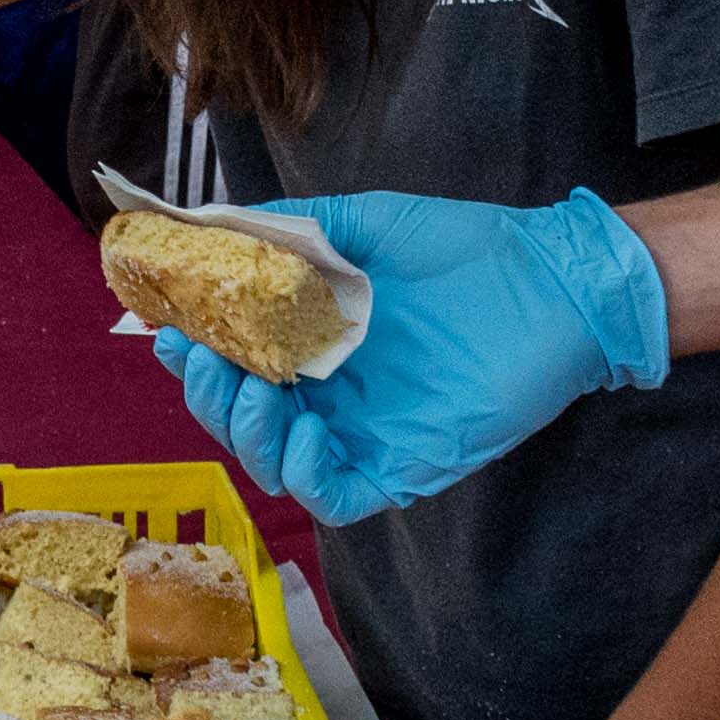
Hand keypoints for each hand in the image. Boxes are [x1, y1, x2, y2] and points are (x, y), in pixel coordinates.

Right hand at [155, 186, 668, 521]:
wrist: (553, 280)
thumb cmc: (466, 249)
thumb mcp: (364, 223)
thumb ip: (291, 230)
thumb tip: (210, 223)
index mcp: (313, 340)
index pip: (231, 361)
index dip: (191, 353)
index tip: (166, 328)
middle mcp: (328, 392)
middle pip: (239, 419)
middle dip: (208, 395)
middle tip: (205, 358)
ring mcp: (363, 433)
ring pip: (274, 465)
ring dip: (245, 433)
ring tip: (254, 392)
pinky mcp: (403, 465)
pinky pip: (334, 495)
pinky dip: (305, 473)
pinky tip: (310, 430)